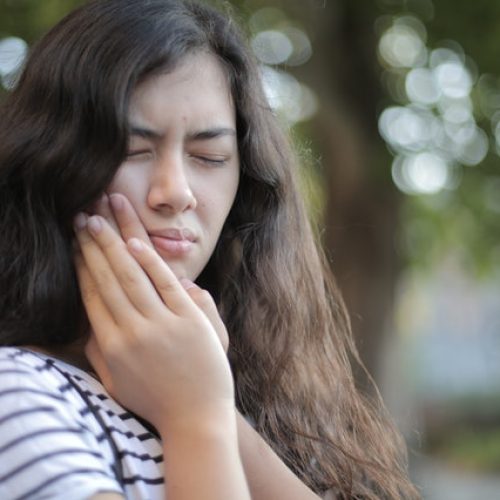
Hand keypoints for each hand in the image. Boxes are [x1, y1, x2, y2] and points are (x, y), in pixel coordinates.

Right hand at [74, 212, 233, 434]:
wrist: (196, 418)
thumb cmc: (155, 402)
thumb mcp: (116, 384)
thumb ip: (98, 354)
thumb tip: (87, 325)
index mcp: (111, 347)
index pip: (92, 296)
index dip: (81, 266)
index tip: (74, 244)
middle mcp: (131, 332)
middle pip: (107, 279)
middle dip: (92, 246)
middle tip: (81, 219)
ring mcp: (161, 325)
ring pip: (131, 276)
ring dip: (113, 244)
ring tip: (100, 219)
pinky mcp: (188, 320)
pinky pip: (165, 284)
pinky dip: (150, 261)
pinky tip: (135, 241)